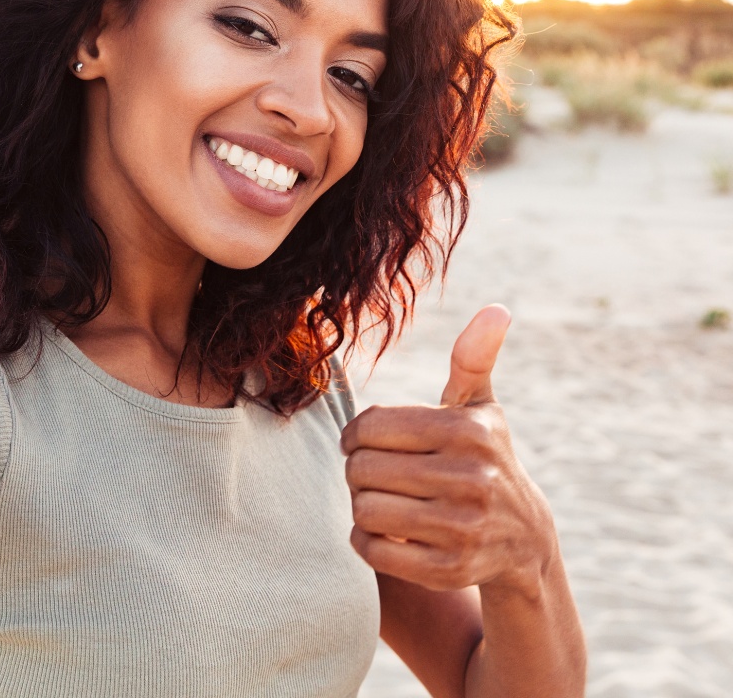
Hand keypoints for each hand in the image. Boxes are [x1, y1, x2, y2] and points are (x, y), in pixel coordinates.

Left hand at [340, 305, 554, 597]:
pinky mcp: (450, 569)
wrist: (523, 540)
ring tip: (378, 497)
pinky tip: (385, 529)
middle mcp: (471, 479)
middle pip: (362, 468)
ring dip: (361, 504)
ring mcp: (462, 528)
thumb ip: (474, 358)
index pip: (371, 425)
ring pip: (364, 509)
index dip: (355, 433)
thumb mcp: (480, 407)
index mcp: (468, 430)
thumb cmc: (483, 456)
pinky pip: (374, 550)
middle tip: (369, 471)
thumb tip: (497, 309)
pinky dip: (367, 539)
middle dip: (357, 469)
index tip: (362, 440)